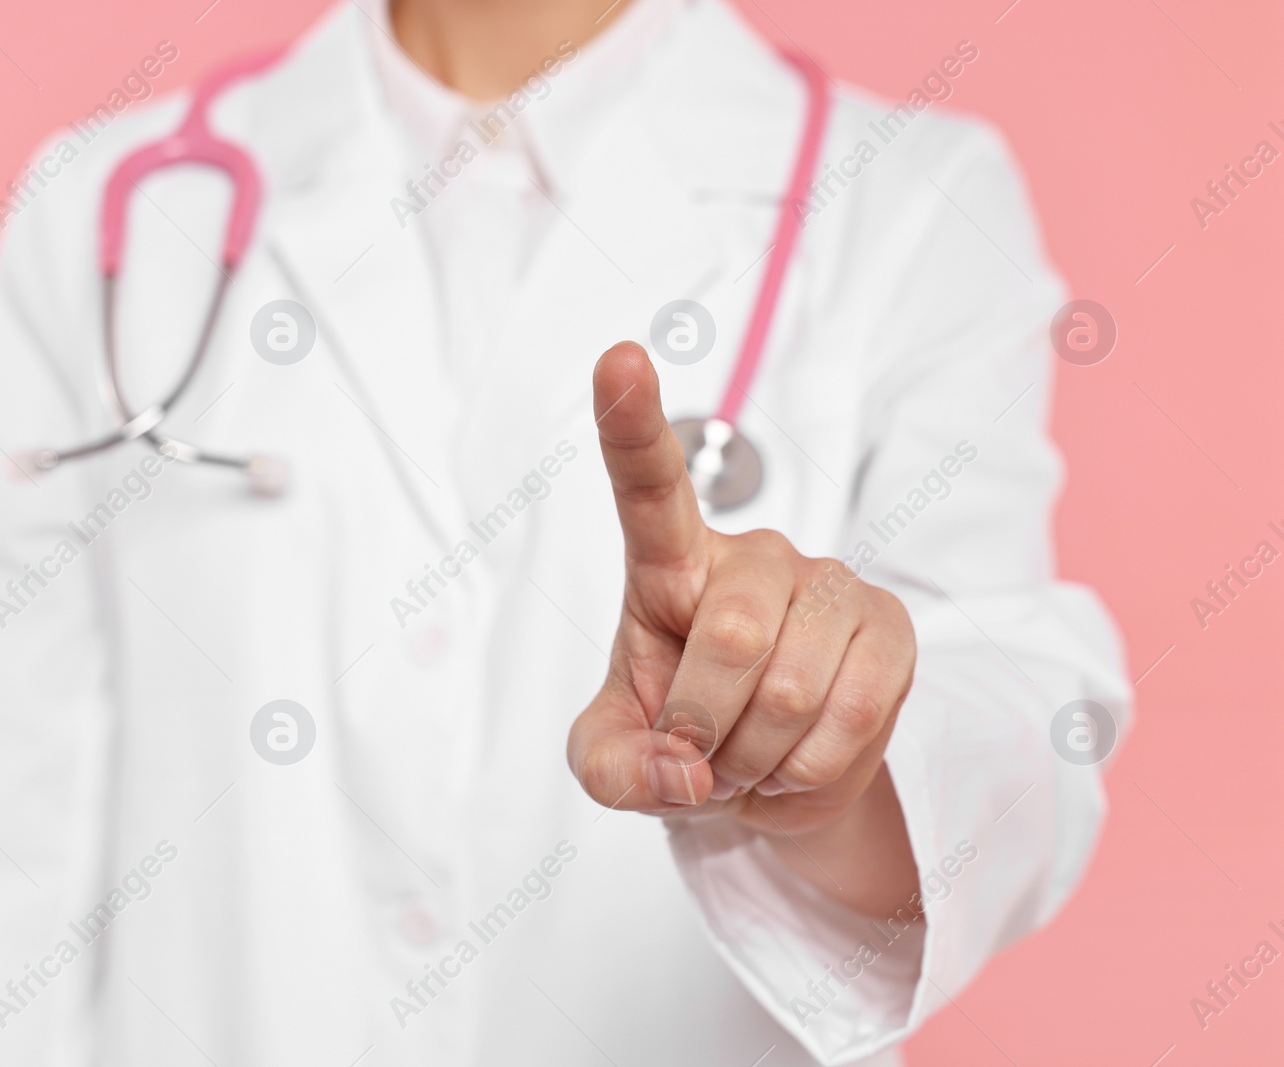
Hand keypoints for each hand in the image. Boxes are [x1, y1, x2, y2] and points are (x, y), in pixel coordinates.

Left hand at [567, 342, 916, 838]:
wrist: (762, 779)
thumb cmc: (676, 741)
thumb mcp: (613, 762)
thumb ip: (616, 767)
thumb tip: (682, 771)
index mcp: (668, 562)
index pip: (648, 484)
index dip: (632, 422)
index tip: (618, 358)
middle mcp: (754, 553)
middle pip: (731, 636)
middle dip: (705, 725)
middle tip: (701, 750)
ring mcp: (829, 582)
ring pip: (791, 689)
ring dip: (755, 758)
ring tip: (748, 753)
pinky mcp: (892, 626)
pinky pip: (853, 715)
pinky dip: (809, 769)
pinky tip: (795, 757)